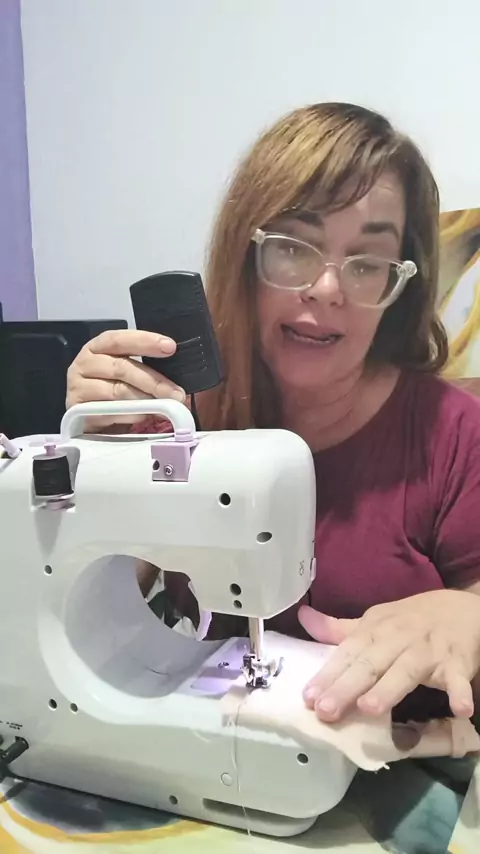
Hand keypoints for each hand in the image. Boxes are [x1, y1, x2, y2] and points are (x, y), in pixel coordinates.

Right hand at [66, 329, 185, 429]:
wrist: (89, 419)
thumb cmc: (111, 391)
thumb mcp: (127, 374)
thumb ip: (145, 370)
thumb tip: (174, 382)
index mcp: (98, 347)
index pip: (120, 339)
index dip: (145, 341)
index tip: (170, 347)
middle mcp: (85, 363)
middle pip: (121, 367)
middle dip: (153, 380)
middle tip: (176, 394)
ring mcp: (78, 387)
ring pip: (117, 391)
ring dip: (144, 400)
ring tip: (164, 407)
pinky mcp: (78, 410)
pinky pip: (109, 412)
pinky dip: (130, 415)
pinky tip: (144, 416)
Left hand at [298, 590, 479, 722]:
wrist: (464, 608)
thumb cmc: (412, 620)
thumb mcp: (375, 621)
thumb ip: (339, 629)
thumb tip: (303, 617)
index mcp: (375, 630)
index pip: (347, 653)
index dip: (327, 674)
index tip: (307, 698)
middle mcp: (398, 639)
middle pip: (370, 664)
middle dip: (347, 686)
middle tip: (326, 711)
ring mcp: (428, 651)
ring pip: (406, 670)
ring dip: (389, 688)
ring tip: (370, 708)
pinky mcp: (457, 663)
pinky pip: (458, 679)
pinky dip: (459, 692)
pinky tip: (459, 709)